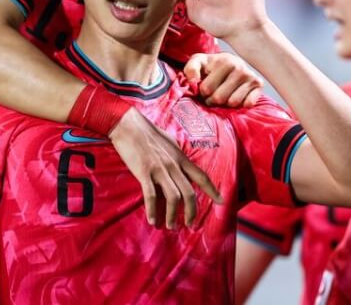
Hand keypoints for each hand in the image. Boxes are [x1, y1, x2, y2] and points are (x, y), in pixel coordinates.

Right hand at [109, 108, 223, 228]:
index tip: (221, 202)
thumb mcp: (169, 143)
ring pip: (173, 197)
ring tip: (171, 226)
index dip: (213, 191)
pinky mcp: (143, 172)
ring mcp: (159, 169)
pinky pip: (150, 195)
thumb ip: (176, 157)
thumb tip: (182, 166)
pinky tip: (152, 220)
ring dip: (172, 215)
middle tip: (189, 224)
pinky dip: (152, 210)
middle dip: (191, 212)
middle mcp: (173, 165)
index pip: (202, 177)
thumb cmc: (147, 132)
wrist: (128, 125)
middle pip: (189, 193)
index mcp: (181, 158)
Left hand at [183, 52, 262, 107]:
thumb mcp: (198, 62)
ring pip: (233, 103)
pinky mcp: (259, 85)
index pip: (206, 89)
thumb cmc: (211, 66)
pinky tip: (237, 96)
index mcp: (223, 61)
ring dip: (226, 104)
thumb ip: (191, 69)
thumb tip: (193, 82)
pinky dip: (241, 104)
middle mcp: (239, 67)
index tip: (205, 87)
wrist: (231, 63)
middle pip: (219, 98)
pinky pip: (248, 104)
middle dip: (213, 100)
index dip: (202, 92)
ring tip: (224, 95)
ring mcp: (250, 76)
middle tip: (213, 94)